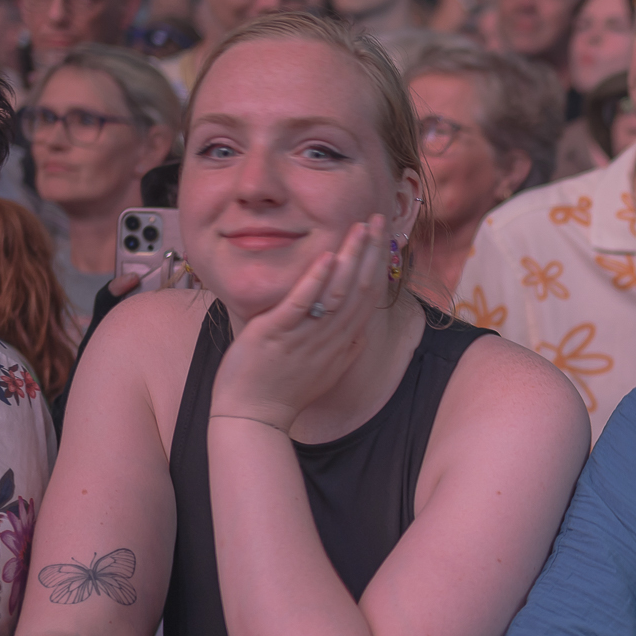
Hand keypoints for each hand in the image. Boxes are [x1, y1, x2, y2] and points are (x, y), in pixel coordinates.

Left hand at [209, 215, 387, 431]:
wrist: (253, 416)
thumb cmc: (284, 392)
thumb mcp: (326, 370)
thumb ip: (345, 349)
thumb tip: (361, 332)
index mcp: (343, 343)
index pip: (369, 297)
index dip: (378, 264)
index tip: (381, 236)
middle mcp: (331, 338)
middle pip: (360, 289)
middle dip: (370, 251)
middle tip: (376, 219)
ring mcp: (306, 336)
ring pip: (338, 292)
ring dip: (351, 257)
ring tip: (358, 227)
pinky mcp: (277, 334)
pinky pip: (301, 305)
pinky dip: (315, 280)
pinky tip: (326, 256)